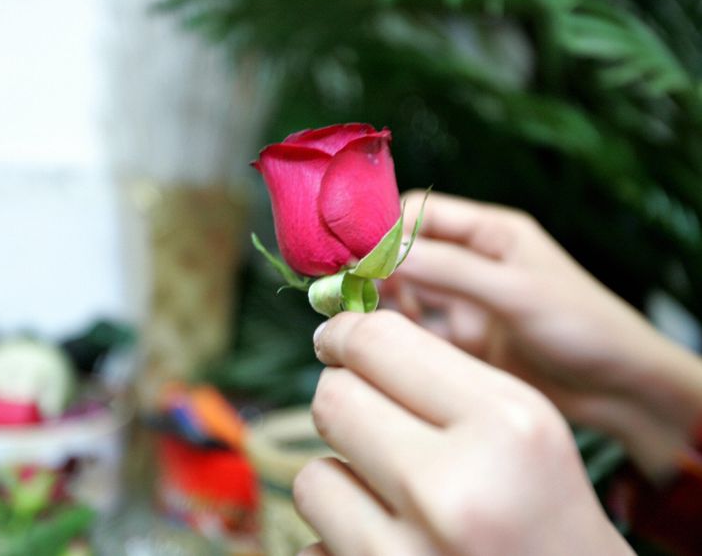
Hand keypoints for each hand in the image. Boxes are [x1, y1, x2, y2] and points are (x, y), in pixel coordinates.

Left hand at [296, 311, 631, 555]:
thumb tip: (346, 341)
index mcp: (506, 427)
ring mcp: (406, 555)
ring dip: (341, 478)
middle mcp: (452, 490)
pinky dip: (338, 538)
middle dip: (343, 400)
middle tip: (366, 414)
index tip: (337, 340)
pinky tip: (389, 543)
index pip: (377, 343)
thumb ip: (445, 380)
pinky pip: (315, 543)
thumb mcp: (528, 431)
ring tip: (389, 496)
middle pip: (333, 401)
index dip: (346, 334)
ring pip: (313, 478)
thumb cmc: (554, 523)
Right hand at [384, 191, 701, 474]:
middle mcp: (472, 264)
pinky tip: (388, 348)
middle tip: (348, 296)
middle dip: (376, 272)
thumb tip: (382, 255)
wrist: (618, 389)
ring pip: (407, 295)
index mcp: (490, 233)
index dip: (383, 232)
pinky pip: (419, 333)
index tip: (353, 259)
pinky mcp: (464, 343)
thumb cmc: (582, 325)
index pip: (419, 216)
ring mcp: (466, 304)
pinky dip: (400, 338)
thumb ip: (450, 270)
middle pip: (406, 256)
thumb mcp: (516, 291)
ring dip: (384, 306)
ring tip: (367, 324)